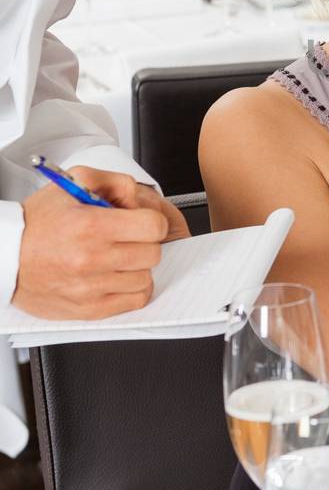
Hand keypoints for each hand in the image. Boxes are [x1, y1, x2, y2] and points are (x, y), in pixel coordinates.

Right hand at [12, 167, 178, 321]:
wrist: (4, 256)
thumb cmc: (35, 223)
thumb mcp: (70, 183)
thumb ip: (112, 181)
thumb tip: (137, 198)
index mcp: (90, 226)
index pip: (153, 226)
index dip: (151, 221)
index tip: (142, 222)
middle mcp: (91, 259)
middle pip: (152, 253)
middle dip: (144, 242)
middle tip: (127, 238)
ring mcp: (90, 288)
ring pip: (145, 278)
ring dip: (136, 267)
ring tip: (116, 258)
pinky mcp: (88, 309)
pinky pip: (134, 301)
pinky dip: (132, 289)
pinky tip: (116, 276)